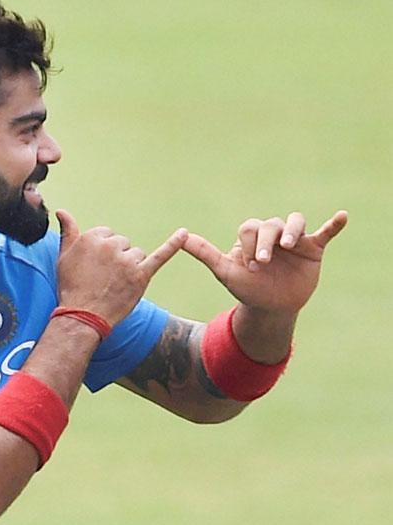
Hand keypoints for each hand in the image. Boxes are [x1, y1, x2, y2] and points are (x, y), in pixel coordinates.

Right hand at [55, 209, 187, 325]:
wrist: (83, 316)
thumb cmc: (71, 286)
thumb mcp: (63, 256)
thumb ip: (68, 231)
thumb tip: (62, 211)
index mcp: (92, 237)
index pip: (107, 235)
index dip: (103, 253)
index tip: (96, 267)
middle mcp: (111, 245)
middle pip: (123, 244)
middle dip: (116, 259)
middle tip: (104, 278)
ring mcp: (127, 260)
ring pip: (136, 254)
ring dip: (130, 266)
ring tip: (116, 283)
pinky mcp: (141, 275)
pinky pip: (160, 256)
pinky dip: (174, 244)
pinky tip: (184, 234)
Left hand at [181, 210, 347, 313]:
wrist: (270, 308)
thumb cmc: (247, 288)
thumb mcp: (224, 272)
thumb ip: (205, 253)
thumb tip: (181, 237)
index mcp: (251, 235)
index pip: (250, 229)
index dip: (248, 246)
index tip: (249, 267)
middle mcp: (272, 233)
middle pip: (270, 224)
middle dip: (265, 243)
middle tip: (262, 264)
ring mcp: (294, 240)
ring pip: (294, 222)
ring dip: (291, 230)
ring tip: (288, 243)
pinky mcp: (313, 249)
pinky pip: (325, 232)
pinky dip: (333, 225)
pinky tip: (342, 216)